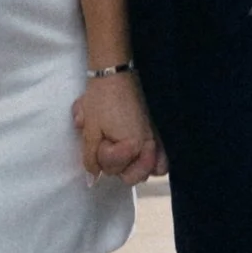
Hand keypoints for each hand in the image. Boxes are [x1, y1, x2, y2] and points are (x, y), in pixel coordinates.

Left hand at [75, 70, 161, 185]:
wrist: (114, 74)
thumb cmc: (100, 99)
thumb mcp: (89, 130)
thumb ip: (91, 157)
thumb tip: (93, 178)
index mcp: (133, 145)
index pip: (114, 169)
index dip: (101, 157)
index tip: (99, 139)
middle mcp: (149, 145)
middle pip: (134, 176)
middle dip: (118, 166)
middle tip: (109, 148)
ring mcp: (156, 139)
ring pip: (152, 170)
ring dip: (136, 166)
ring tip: (123, 152)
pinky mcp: (157, 131)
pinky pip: (161, 158)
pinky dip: (152, 161)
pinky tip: (139, 154)